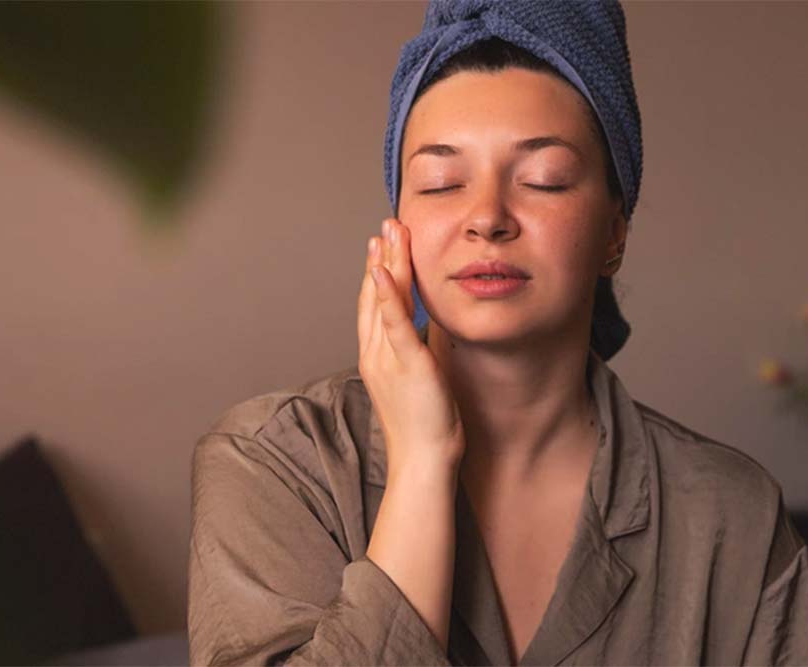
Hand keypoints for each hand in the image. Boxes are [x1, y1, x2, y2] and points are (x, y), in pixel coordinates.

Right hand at [357, 218, 465, 471]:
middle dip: (381, 257)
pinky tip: (383, 271)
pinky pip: (394, 325)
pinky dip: (388, 296)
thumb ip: (421, 350)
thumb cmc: (425, 426)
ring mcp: (387, 359)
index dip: (378, 273)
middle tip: (386, 225)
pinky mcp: (407, 366)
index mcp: (378, 356)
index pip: (375, 305)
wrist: (422, 462)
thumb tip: (433, 327)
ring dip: (385, 264)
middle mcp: (376, 353)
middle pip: (374, 295)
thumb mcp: (422, 380)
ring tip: (387, 233)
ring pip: (382, 302)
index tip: (383, 244)